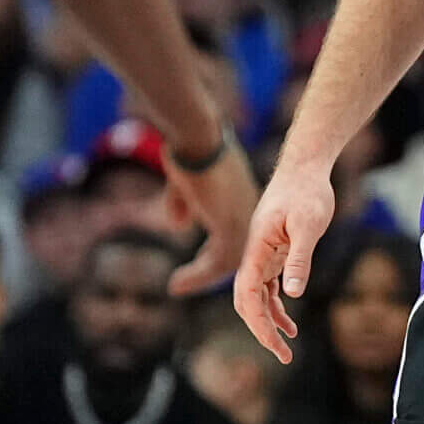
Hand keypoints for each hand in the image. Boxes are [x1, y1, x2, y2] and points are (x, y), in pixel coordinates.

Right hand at [163, 138, 257, 297]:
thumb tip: (180, 224)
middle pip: (234, 251)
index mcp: (240, 200)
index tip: (198, 262)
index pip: (232, 234)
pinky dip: (197, 276)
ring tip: (177, 285)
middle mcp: (246, 213)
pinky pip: (216, 262)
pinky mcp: (229, 226)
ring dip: (200, 276)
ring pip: (226, 261)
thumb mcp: (186, 181)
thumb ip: (183, 202)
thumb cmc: (191, 151)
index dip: (214, 250)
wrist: (199, 137)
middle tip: (185, 281)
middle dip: (210, 270)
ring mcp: (241, 220)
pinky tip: (177, 282)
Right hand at [232, 161, 332, 363]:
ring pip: (257, 296)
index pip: (247, 293)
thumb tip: (292, 294)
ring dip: (268, 322)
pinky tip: (290, 323)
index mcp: (257, 247)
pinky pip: (268, 286)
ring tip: (286, 348)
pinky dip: (276, 306)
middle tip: (282, 356)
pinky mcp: (274, 252)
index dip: (257, 322)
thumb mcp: (308, 224)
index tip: (275, 344)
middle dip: (260, 330)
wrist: (306, 166)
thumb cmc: (308, 191)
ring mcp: (263, 253)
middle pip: (246, 300)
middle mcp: (255, 253)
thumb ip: (300, 258)